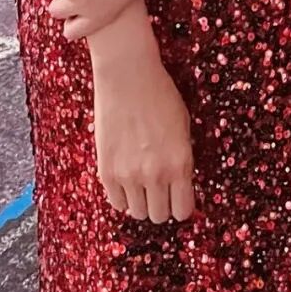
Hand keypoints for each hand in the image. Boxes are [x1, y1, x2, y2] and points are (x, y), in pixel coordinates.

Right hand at [92, 38, 195, 223]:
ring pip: (138, 213)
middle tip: (159, 189)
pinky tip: (126, 178)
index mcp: (180, 162)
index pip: (183, 210)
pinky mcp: (107, 172)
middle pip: (159, 216)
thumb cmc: (160, 95)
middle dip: (161, 204)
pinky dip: (123, 196)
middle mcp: (156, 174)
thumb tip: (180, 185)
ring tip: (141, 181)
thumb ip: (182, 159)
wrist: (128, 76)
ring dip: (141, 201)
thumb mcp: (183, 126)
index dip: (181, 205)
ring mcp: (129, 175)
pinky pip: (117, 203)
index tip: (177, 198)